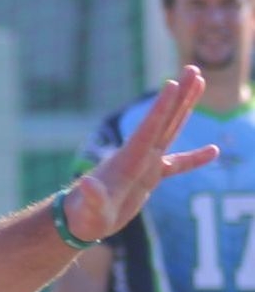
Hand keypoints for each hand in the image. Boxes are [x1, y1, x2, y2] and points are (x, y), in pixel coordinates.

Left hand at [63, 65, 214, 242]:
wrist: (79, 222)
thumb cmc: (83, 217)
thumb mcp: (89, 209)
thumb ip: (92, 197)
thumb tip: (87, 183)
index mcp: (128, 160)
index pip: (148, 129)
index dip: (160, 108)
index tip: (172, 83)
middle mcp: (138, 156)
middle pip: (163, 120)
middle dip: (179, 96)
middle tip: (194, 69)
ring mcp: (145, 165)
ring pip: (170, 131)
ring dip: (185, 108)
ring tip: (200, 85)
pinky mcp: (149, 178)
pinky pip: (177, 164)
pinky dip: (194, 158)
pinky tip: (213, 151)